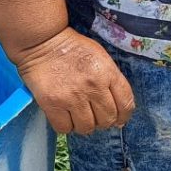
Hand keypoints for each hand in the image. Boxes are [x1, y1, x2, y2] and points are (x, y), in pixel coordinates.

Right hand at [13, 27, 135, 134]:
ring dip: (84, 124)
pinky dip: (65, 126)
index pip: (126, 104)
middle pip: (108, 119)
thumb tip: (118, 112)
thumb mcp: (101, 57)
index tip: (118, 118)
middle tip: (94, 114)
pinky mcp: (53, 104)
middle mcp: (93, 87)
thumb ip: (111, 80)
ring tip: (78, 114)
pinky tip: (64, 115)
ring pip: (87, 128)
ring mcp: (72, 97)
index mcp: (107, 72)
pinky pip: (65, 129)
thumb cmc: (74, 49)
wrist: (43, 42)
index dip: (123, 116)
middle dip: (103, 120)